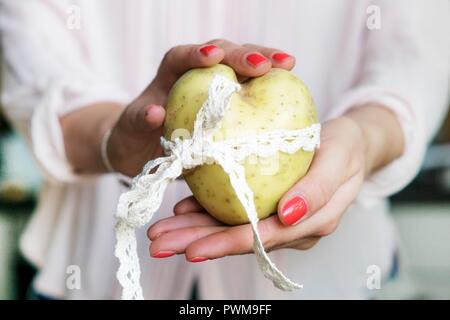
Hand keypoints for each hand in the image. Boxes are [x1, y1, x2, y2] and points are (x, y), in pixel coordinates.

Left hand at [107, 40, 295, 175]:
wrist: (144, 146)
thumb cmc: (136, 136)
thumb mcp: (132, 130)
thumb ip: (140, 121)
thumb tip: (155, 114)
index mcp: (169, 75)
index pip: (182, 56)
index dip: (197, 54)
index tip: (213, 58)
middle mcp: (195, 74)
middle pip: (221, 53)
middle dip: (243, 54)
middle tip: (266, 63)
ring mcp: (216, 85)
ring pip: (241, 65)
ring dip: (265, 62)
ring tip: (288, 64)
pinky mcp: (230, 99)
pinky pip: (251, 88)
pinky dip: (269, 86)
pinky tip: (289, 85)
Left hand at [146, 105, 403, 260]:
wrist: (348, 142)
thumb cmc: (346, 147)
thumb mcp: (340, 159)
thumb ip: (318, 189)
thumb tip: (287, 214)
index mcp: (310, 222)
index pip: (262, 238)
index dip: (226, 244)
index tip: (191, 250)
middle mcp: (290, 227)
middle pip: (239, 239)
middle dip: (196, 242)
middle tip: (158, 244)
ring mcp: (277, 219)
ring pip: (231, 228)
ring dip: (194, 231)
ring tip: (160, 232)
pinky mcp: (267, 205)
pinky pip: (234, 213)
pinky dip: (206, 212)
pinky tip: (183, 209)